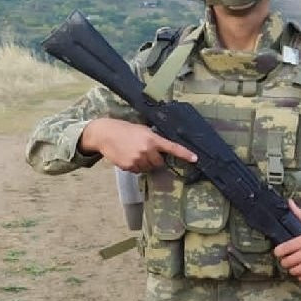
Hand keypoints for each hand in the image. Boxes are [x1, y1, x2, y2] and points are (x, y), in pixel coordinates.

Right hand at [79, 117, 197, 171]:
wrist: (105, 134)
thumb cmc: (125, 129)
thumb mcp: (142, 129)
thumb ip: (154, 139)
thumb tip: (163, 149)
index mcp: (152, 139)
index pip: (172, 147)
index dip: (184, 154)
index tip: (195, 159)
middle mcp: (147, 150)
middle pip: (159, 163)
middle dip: (156, 159)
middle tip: (146, 152)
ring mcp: (138, 160)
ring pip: (149, 168)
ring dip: (145, 163)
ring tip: (134, 153)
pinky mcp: (129, 166)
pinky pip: (138, 171)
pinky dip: (135, 166)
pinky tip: (128, 156)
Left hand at [273, 199, 300, 281]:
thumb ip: (300, 214)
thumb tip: (289, 202)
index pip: (288, 247)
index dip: (279, 252)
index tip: (277, 253)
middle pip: (290, 261)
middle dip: (285, 263)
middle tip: (285, 262)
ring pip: (297, 270)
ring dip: (292, 270)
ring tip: (293, 268)